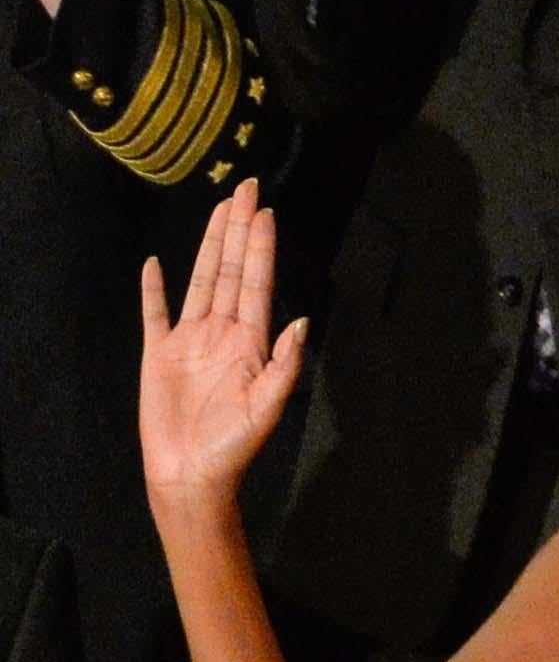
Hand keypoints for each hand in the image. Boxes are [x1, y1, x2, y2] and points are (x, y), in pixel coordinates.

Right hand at [140, 178, 306, 508]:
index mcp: (250, 344)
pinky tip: (156, 263)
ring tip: (218, 209)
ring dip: (210, 245)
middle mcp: (222, 334)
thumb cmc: (232, 447)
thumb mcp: (266, 408)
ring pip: (201, 280)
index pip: (257, 284)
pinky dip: (154, 289)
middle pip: (231, 270)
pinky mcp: (159, 354)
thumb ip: (284, 366)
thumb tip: (301, 322)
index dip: (261, 247)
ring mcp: (190, 341)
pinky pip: (155, 313)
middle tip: (245, 187)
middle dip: (238, 230)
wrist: (191, 474)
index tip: (265, 211)